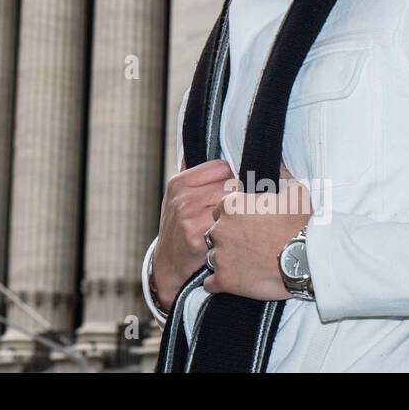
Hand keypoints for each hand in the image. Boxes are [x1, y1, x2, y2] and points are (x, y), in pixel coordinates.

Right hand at [152, 158, 236, 311]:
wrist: (168, 263)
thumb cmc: (180, 226)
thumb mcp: (178, 195)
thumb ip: (196, 173)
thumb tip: (216, 146)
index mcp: (178, 182)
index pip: (222, 167)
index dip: (230, 178)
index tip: (229, 192)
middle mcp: (182, 198)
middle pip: (230, 184)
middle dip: (237, 196)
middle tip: (237, 209)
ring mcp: (188, 217)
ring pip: (233, 204)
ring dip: (240, 213)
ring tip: (236, 222)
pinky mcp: (198, 238)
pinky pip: (230, 225)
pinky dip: (237, 230)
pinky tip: (233, 236)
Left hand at [201, 161, 312, 300]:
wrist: (307, 261)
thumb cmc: (301, 225)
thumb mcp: (294, 191)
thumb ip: (279, 174)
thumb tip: (275, 160)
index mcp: (231, 206)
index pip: (220, 209)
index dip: (234, 217)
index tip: (248, 223)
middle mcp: (220, 229)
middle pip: (215, 232)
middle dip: (227, 237)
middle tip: (249, 244)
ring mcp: (220, 256)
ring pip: (213, 256)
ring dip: (225, 259)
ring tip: (246, 264)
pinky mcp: (224, 280)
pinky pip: (211, 283)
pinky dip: (219, 283)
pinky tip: (234, 281)